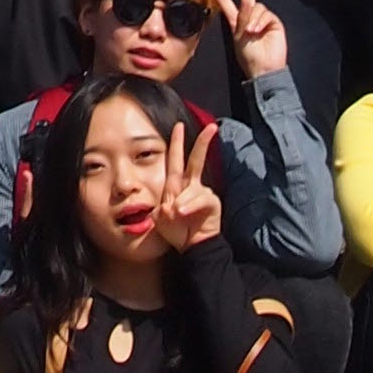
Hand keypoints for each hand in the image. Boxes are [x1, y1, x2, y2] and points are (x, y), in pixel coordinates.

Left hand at [152, 116, 226, 257]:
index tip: (178, 125)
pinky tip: (183, 213)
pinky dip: (190, 206)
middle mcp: (191, 186)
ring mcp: (203, 193)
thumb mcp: (160, 219)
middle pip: (196, 160)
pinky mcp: (212, 202)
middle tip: (211, 128)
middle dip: (202, 143)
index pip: (176, 160)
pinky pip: (200, 199)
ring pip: (191, 189)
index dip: (176, 143)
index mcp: (176, 186)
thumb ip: (160, 210)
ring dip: (181, 202)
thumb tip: (169, 206)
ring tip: (176, 214)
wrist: (192, 247)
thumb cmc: (176, 231)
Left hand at [214, 0, 285, 77]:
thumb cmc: (249, 58)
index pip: (228, 4)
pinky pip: (265, 13)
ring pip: (255, 7)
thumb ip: (241, 20)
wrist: (263, 69)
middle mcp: (250, 18)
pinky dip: (260, 21)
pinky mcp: (274, 22)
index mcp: (237, 23)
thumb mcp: (239, 37)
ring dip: (251, 19)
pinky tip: (258, 31)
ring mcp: (262, 19)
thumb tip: (247, 8)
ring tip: (251, 32)